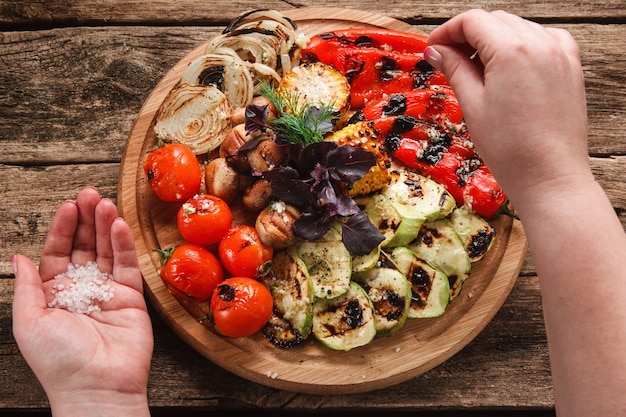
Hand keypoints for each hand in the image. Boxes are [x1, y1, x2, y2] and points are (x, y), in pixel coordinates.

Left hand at [12, 187, 152, 416]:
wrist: (96, 386)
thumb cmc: (58, 360)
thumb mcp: (29, 322)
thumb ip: (26, 287)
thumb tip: (17, 257)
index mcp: (53, 293)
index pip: (58, 251)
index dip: (62, 228)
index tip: (67, 206)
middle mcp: (81, 288)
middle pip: (84, 245)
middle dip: (86, 219)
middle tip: (89, 194)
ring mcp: (107, 291)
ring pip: (107, 250)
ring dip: (105, 225)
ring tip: (104, 202)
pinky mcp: (131, 296)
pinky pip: (126, 265)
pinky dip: (123, 244)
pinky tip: (118, 226)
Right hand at [424, 10, 590, 204]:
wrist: (550, 177)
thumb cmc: (511, 149)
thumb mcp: (472, 105)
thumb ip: (454, 69)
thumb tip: (437, 52)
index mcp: (512, 50)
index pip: (473, 21)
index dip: (447, 31)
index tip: (434, 48)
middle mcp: (541, 43)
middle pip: (495, 21)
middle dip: (468, 35)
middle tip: (448, 59)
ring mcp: (560, 53)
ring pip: (518, 28)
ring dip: (493, 40)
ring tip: (475, 70)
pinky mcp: (571, 67)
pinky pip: (543, 40)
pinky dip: (521, 46)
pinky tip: (507, 69)